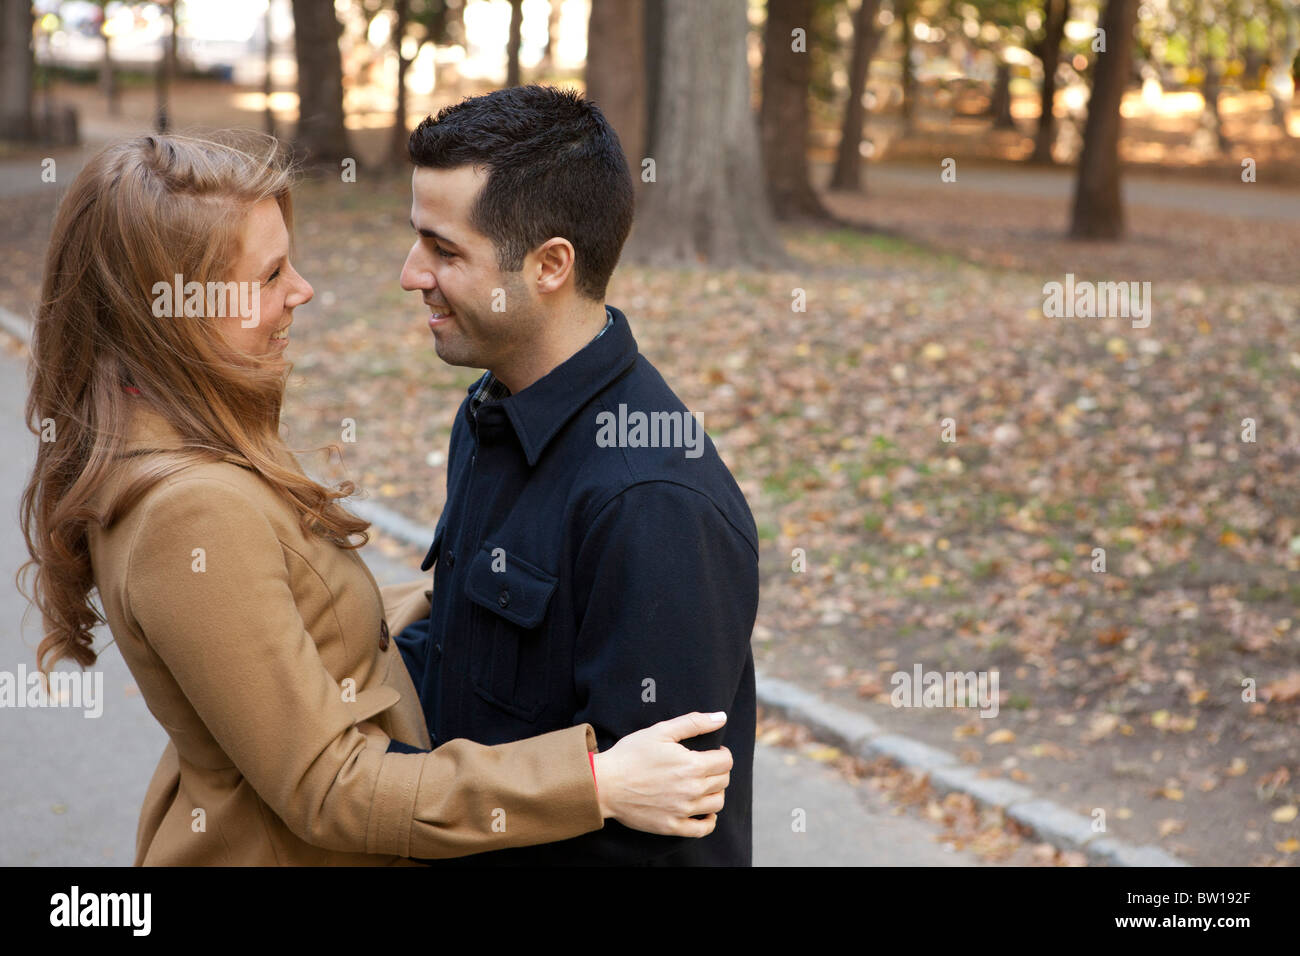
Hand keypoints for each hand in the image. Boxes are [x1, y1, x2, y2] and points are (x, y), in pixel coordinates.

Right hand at [592, 712, 732, 837]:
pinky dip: (709, 821)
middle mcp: (692, 790)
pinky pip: (702, 829)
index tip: (713, 752)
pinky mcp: (672, 826)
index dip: (722, 753)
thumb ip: (694, 722)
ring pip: (717, 803)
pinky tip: (704, 811)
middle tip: (705, 765)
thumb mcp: (661, 731)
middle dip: (718, 770)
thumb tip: (721, 717)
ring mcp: (683, 810)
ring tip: (702, 784)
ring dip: (715, 792)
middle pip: (723, 781)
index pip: (726, 761)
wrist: (604, 783)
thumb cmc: (630, 754)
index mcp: (692, 765)